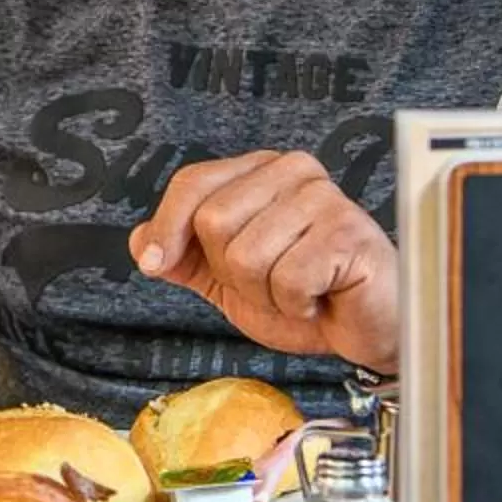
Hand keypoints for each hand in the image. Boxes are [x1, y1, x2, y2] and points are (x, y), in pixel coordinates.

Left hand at [131, 151, 398, 370]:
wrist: (362, 331)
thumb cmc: (304, 296)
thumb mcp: (229, 279)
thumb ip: (185, 258)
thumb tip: (139, 240)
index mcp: (261, 170)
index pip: (193, 183)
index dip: (167, 228)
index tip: (156, 264)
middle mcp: (293, 171)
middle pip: (213, 221)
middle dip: (231, 273)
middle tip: (271, 283)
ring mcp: (325, 198)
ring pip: (247, 255)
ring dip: (266, 294)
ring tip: (299, 291)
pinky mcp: (349, 233)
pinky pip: (288, 278)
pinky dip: (296, 304)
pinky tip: (321, 298)